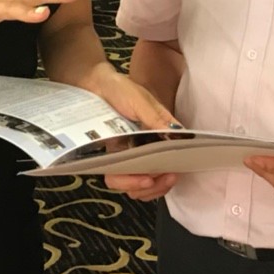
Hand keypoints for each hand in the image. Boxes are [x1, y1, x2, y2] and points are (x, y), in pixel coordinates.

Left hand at [86, 65, 180, 200]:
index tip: (171, 175)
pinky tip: (123, 178)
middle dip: (158, 186)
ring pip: (139, 184)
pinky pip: (119, 179)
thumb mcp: (141, 100)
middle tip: (153, 180)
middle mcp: (147, 149)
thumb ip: (157, 119)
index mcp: (160, 136)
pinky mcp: (113, 158)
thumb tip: (179, 135)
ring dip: (141, 188)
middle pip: (157, 179)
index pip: (173, 162)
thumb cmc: (120, 89)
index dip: (172, 174)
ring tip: (142, 180)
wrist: (94, 85)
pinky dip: (123, 183)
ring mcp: (130, 156)